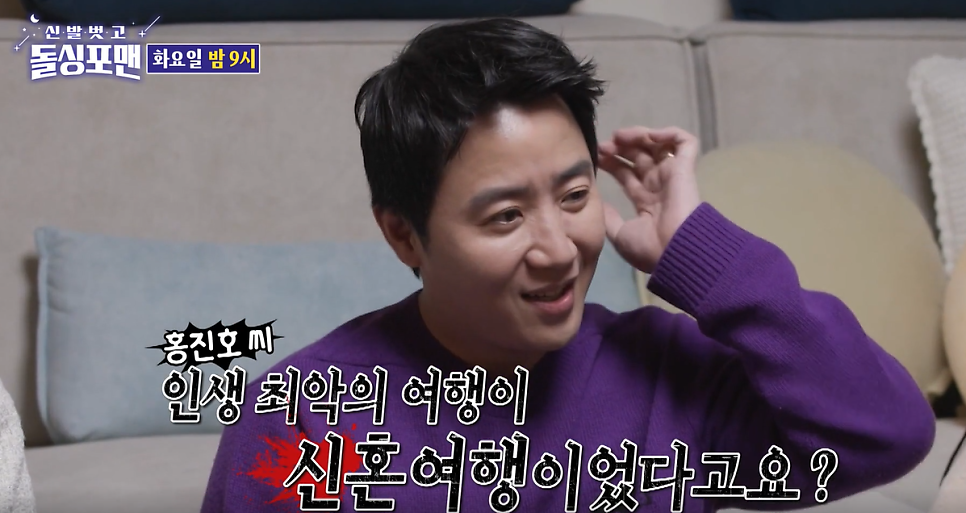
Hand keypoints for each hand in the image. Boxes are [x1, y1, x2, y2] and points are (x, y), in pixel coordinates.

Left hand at [597, 126, 701, 273]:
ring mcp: (673, 176)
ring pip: (658, 145)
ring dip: (639, 136)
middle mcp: (659, 186)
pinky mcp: (685, 168)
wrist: (675, 251)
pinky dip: (668, 133)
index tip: (596, 156)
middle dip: (621, 147)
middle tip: (604, 145)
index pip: (628, 175)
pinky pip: (685, 142)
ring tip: (620, 136)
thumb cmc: (649, 248)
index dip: (612, 163)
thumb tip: (599, 203)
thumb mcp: (620, 235)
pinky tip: (648, 135)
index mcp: (646, 202)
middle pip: (640, 157)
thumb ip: (610, 218)